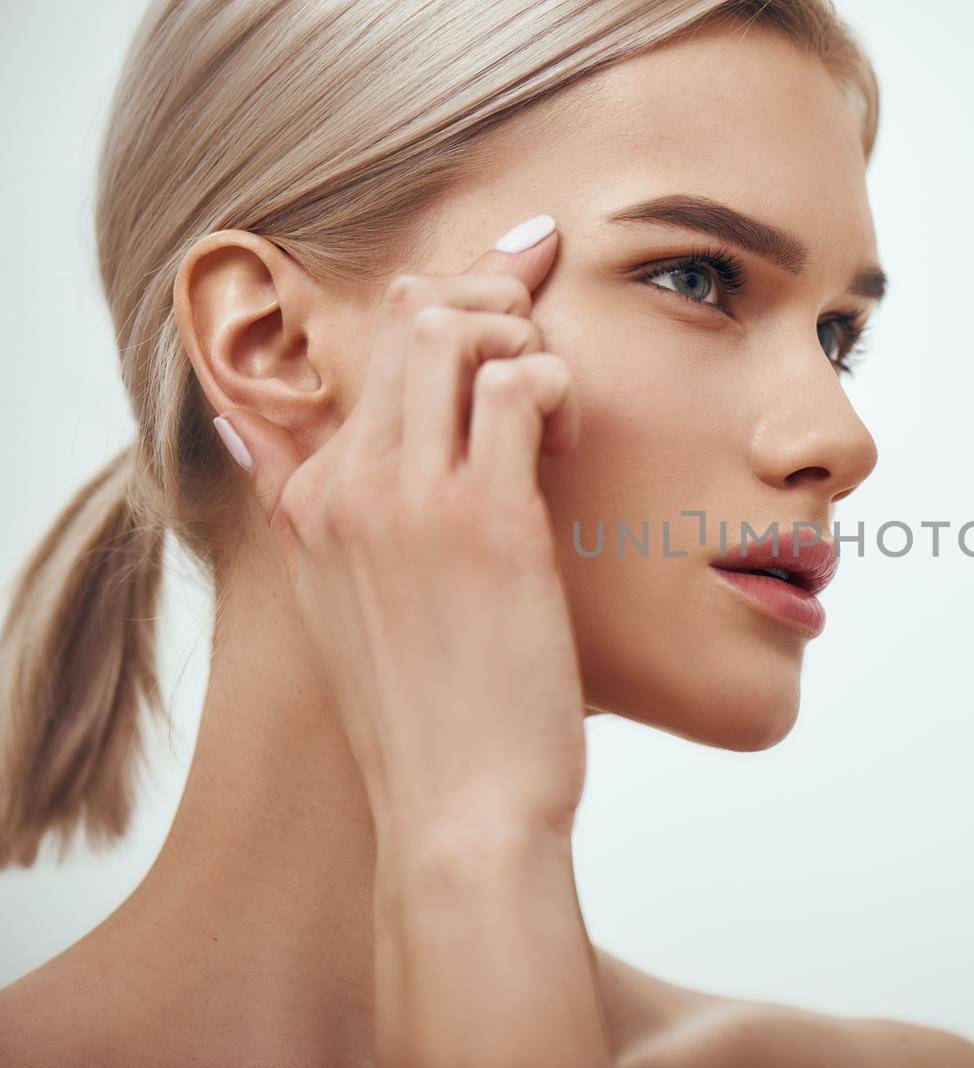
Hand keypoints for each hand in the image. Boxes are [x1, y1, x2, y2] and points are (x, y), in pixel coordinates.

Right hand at [212, 214, 585, 840]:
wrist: (457, 815)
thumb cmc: (428, 717)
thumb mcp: (336, 607)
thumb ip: (294, 506)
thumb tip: (241, 424)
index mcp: (312, 500)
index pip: (371, 347)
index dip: (454, 313)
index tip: (515, 310)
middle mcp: (347, 486)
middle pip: (411, 317)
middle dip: (494, 307)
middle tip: (543, 358)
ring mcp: (407, 500)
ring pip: (453, 331)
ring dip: (525, 342)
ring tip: (555, 414)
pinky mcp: (484, 523)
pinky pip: (517, 383)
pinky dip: (557, 384)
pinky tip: (571, 445)